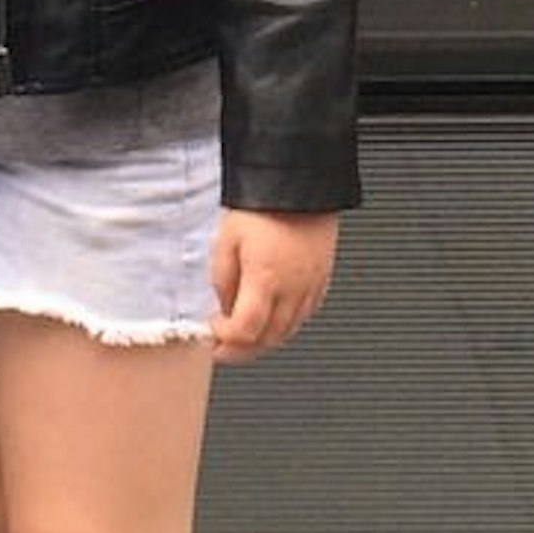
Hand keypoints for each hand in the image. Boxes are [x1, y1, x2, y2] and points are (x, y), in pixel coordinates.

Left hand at [209, 209, 335, 361]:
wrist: (298, 183)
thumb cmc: (263, 205)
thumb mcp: (226, 240)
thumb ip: (222, 280)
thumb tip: (223, 306)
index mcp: (266, 280)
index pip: (245, 331)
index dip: (224, 341)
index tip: (211, 333)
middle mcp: (293, 289)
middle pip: (267, 340)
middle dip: (241, 350)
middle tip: (223, 347)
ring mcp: (311, 286)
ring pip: (288, 332)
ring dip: (263, 341)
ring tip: (244, 337)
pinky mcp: (322, 279)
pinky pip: (304, 316)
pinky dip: (285, 326)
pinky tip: (272, 320)